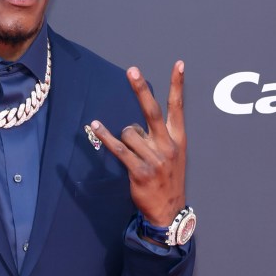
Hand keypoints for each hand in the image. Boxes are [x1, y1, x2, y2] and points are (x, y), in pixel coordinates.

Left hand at [90, 61, 185, 226]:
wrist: (169, 210)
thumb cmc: (168, 179)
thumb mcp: (174, 155)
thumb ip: (160, 136)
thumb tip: (135, 123)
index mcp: (178, 139)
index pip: (178, 107)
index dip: (178, 85)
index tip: (178, 64)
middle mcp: (167, 145)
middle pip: (152, 111)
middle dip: (141, 90)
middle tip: (132, 71)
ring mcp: (154, 159)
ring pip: (129, 132)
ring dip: (124, 138)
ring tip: (133, 152)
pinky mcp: (140, 171)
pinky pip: (119, 149)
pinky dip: (106, 136)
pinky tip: (96, 126)